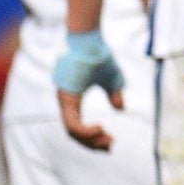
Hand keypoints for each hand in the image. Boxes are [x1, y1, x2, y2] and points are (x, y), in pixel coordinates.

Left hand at [53, 30, 123, 150]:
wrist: (88, 38)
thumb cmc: (98, 54)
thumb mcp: (112, 79)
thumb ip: (114, 94)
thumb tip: (120, 108)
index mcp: (72, 98)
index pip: (78, 126)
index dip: (93, 136)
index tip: (110, 140)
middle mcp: (65, 102)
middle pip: (74, 133)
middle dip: (92, 143)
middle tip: (110, 146)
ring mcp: (64, 100)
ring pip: (72, 131)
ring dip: (90, 139)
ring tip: (107, 139)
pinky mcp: (66, 98)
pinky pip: (72, 124)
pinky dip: (85, 131)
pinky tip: (100, 128)